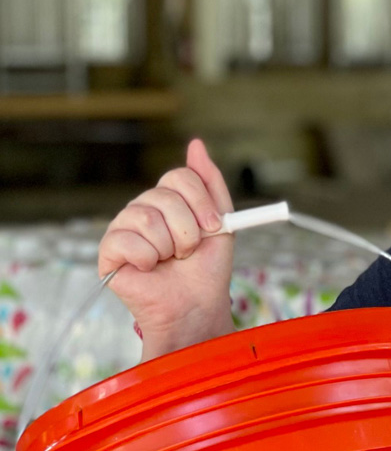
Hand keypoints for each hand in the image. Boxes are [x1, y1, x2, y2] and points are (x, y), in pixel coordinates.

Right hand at [98, 138, 235, 356]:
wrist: (196, 307)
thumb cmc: (207, 270)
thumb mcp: (221, 224)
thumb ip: (211, 184)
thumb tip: (196, 144)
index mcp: (169, 201)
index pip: (179, 176)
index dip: (201, 201)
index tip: (214, 227)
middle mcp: (143, 209)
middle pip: (165, 196)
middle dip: (188, 230)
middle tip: (189, 252)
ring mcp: (123, 228)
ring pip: (147, 218)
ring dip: (170, 247)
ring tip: (170, 262)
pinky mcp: (109, 251)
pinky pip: (127, 240)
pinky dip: (147, 259)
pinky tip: (149, 270)